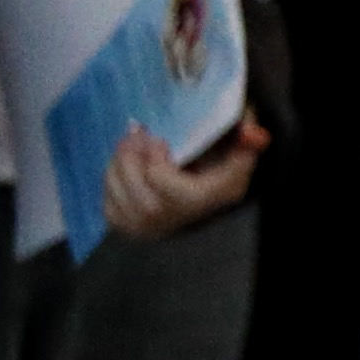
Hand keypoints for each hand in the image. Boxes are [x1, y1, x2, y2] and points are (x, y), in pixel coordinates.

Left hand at [106, 117, 259, 246]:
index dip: (154, 155)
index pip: (159, 177)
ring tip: (128, 143)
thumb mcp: (239, 160)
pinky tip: (123, 168)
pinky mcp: (126, 228)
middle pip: (133, 183)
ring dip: (118, 162)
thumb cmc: (219, 176)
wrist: (201, 207)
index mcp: (199, 200)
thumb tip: (252, 132)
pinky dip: (111, 180)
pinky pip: (107, 201)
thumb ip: (248, 144)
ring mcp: (145, 227)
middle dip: (129, 154)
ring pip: (117, 188)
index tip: (159, 140)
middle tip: (135, 131)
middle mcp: (171, 218)